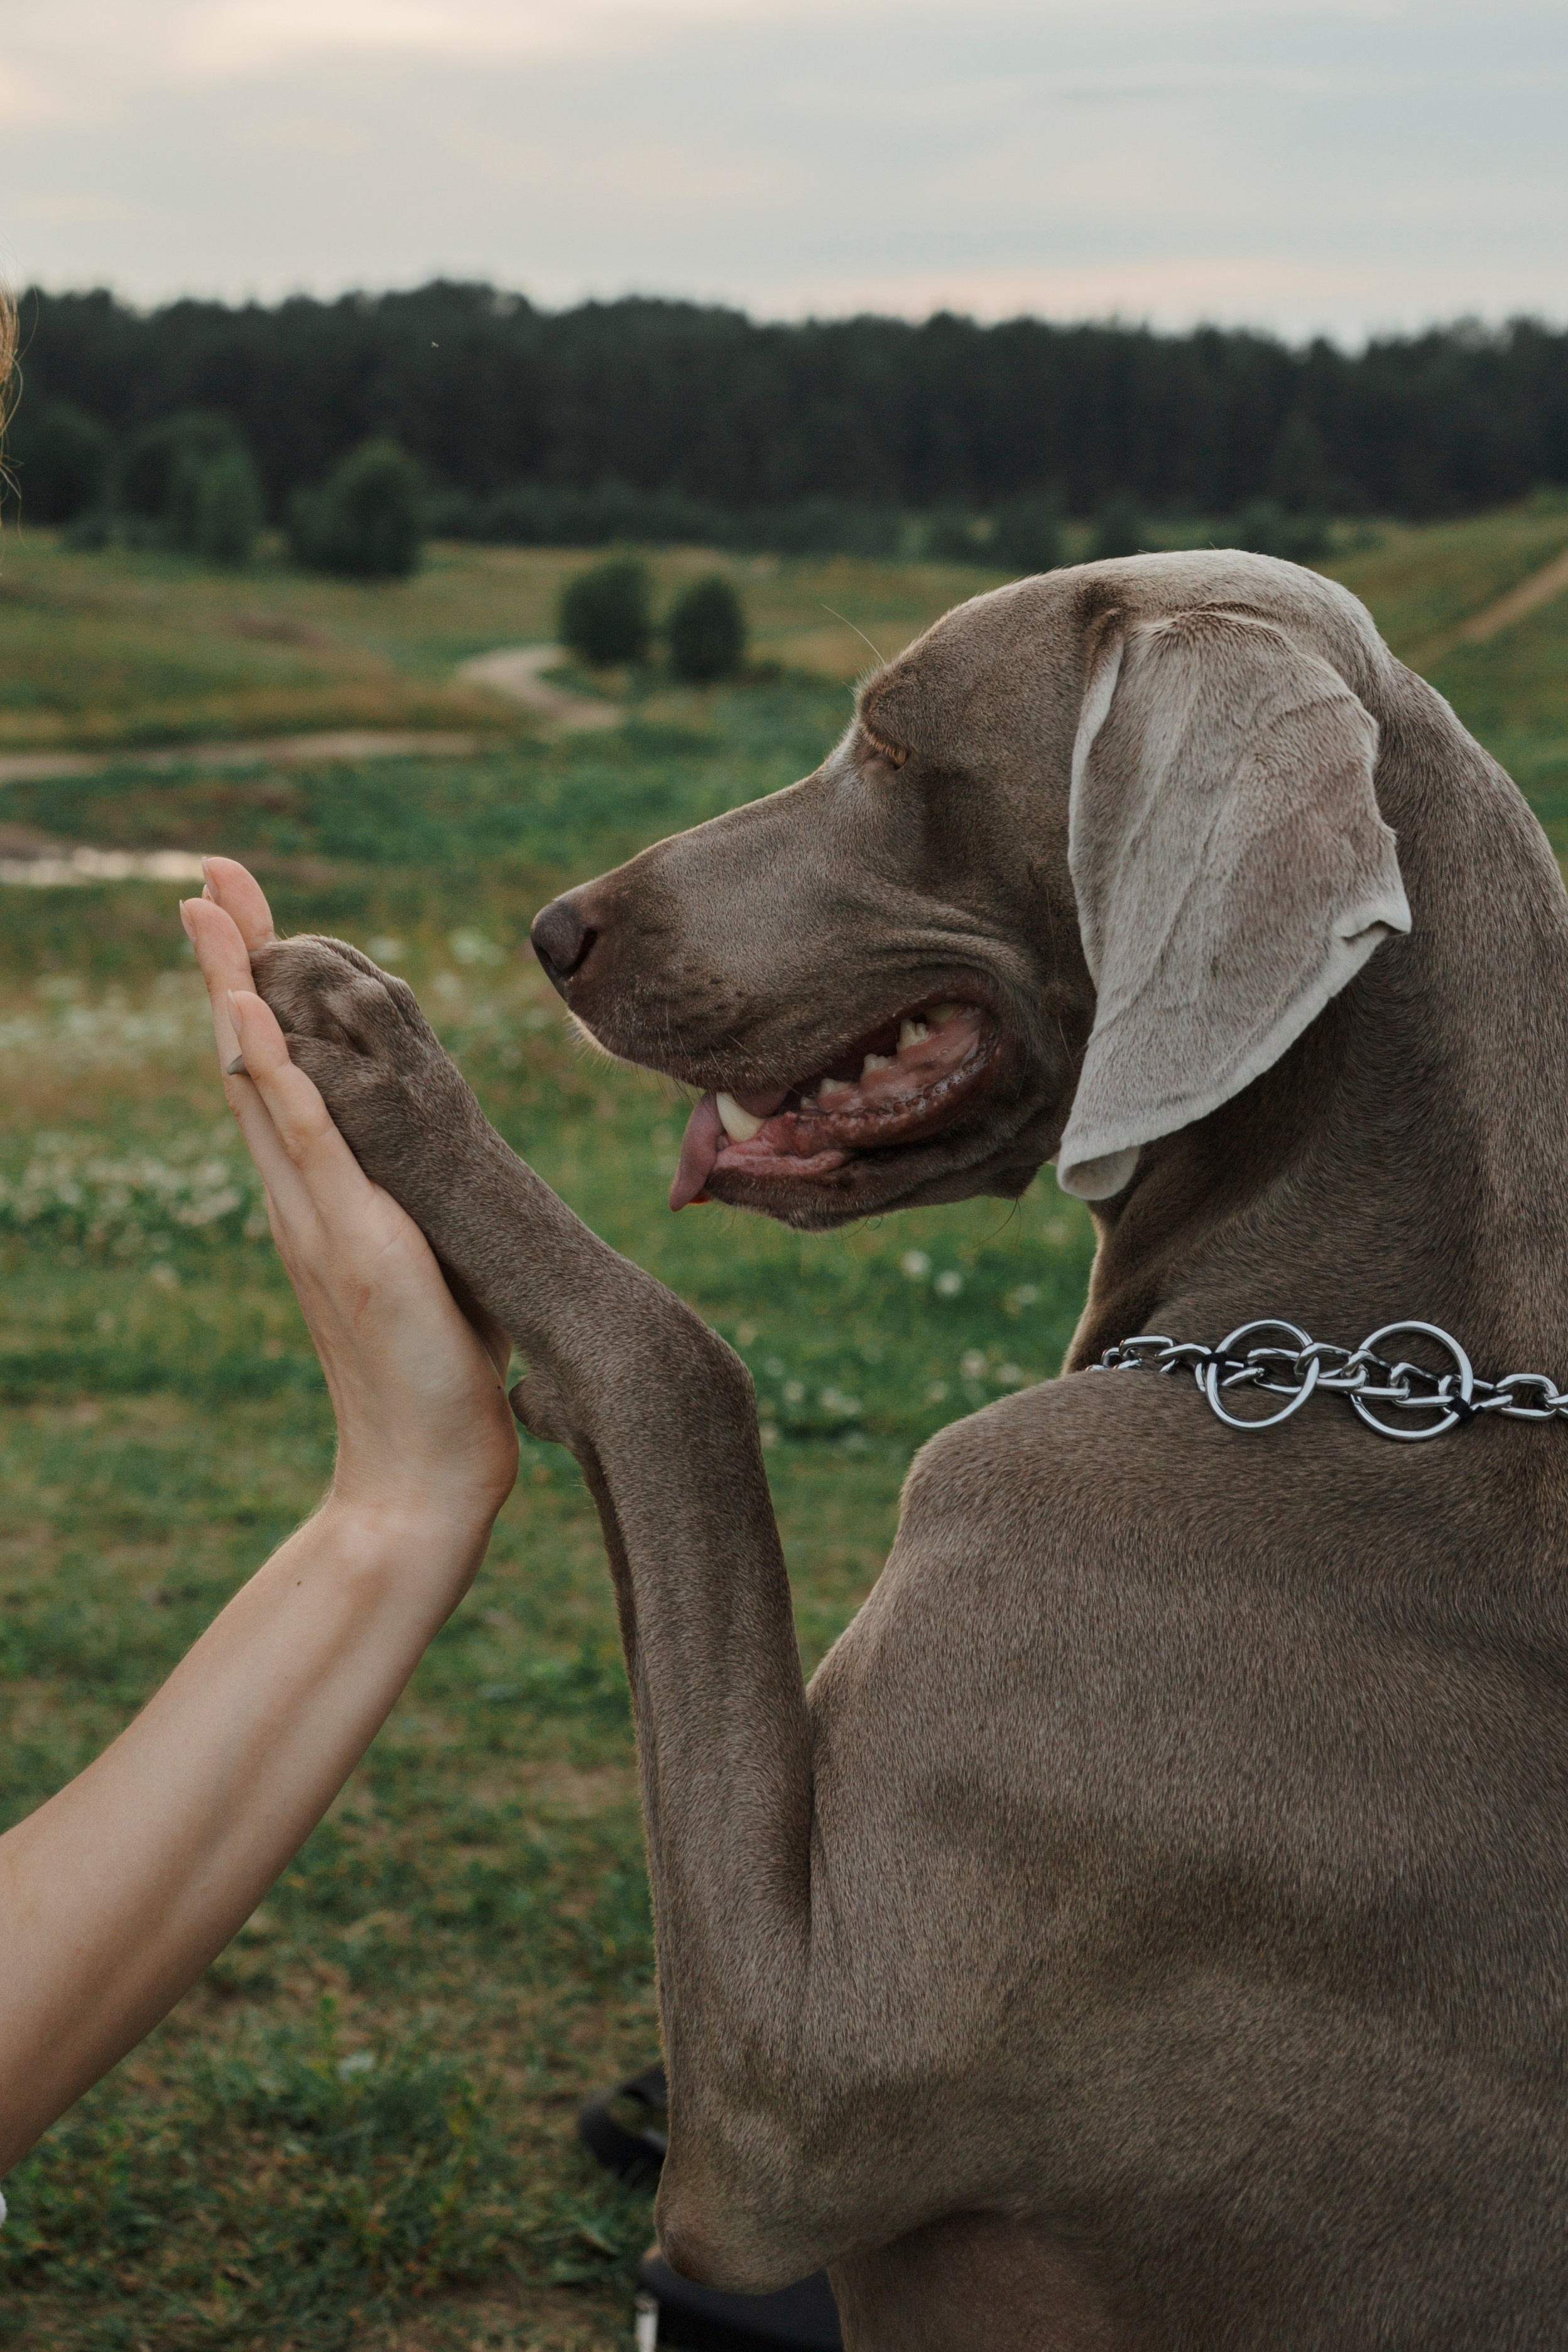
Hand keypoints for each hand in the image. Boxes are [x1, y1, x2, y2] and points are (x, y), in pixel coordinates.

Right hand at [181, 859, 516, 1536]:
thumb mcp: (428, 1259)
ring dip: (235, 994)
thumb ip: (414, 1207)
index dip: (259, 992)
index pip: (281, 1073)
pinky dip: (275, 1074)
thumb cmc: (440, 1373)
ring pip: (263, 1085)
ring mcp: (319, 1216)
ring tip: (208, 913)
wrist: (424, 1472)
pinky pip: (308, 1142)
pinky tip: (250, 1015)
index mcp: (323, 1193)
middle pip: (251, 1059)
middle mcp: (303, 1196)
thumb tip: (436, 1175)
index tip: (244, 916)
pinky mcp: (352, 1241)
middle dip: (230, 966)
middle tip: (202, 880)